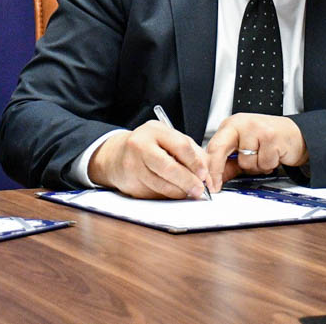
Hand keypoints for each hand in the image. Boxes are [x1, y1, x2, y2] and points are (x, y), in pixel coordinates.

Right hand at [87, 121, 209, 199]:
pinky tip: (171, 191)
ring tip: (188, 191)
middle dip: (188, 181)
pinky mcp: (131, 184)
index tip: (204, 174)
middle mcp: (140, 145)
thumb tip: (208, 175)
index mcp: (154, 130)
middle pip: (169, 167)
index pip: (181, 146)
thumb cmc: (149, 146)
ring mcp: (133, 165)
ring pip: (162, 185)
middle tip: (200, 189)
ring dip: (180, 192)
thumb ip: (192, 153)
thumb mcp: (169, 140)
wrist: (117, 156)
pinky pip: (155, 194)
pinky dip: (168, 195)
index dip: (195, 163)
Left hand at [206, 113, 308, 191]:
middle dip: (217, 170)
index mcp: (232, 125)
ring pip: (245, 162)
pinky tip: (273, 156)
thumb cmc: (270, 140)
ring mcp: (256, 129)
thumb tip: (214, 177)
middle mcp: (242, 123)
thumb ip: (229, 162)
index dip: (209, 167)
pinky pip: (263, 163)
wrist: (297, 135)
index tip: (207, 183)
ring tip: (263, 157)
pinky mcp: (271, 137)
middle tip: (216, 186)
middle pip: (220, 149)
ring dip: (255, 167)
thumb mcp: (245, 149)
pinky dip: (268, 165)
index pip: (213, 145)